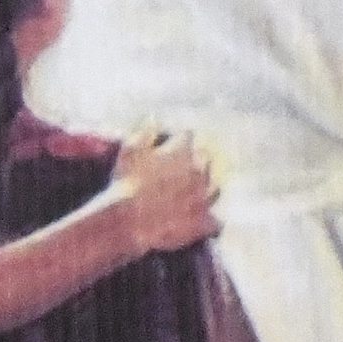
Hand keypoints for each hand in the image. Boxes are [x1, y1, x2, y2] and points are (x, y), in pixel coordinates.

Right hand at [110, 129, 218, 253]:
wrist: (130, 220)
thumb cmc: (126, 184)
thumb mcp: (130, 150)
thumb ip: (144, 132)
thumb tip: (153, 117)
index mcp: (183, 151)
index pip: (187, 137)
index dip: (177, 142)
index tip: (169, 147)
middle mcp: (200, 170)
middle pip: (205, 159)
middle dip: (195, 162)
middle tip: (180, 171)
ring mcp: (205, 196)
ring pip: (215, 188)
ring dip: (205, 189)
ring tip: (192, 195)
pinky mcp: (204, 222)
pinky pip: (216, 222)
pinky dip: (210, 223)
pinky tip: (203, 224)